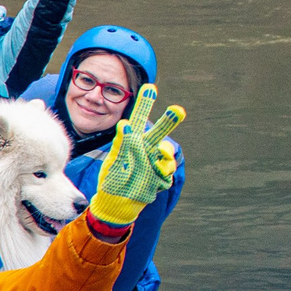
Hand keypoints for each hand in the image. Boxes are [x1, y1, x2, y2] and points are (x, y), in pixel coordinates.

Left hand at [89, 84, 184, 223]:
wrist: (117, 204)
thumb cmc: (113, 179)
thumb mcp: (114, 161)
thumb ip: (122, 143)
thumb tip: (126, 124)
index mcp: (133, 142)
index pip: (139, 120)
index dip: (145, 104)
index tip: (150, 87)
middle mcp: (146, 150)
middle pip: (159, 133)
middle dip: (168, 121)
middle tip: (177, 110)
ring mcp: (155, 164)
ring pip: (166, 154)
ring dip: (165, 154)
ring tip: (160, 154)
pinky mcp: (160, 178)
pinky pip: (165, 174)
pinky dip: (161, 174)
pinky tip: (155, 177)